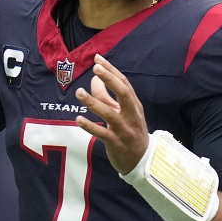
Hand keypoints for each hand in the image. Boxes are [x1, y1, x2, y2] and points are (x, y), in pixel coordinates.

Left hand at [74, 55, 147, 173]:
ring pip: (109, 113)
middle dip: (110, 79)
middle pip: (123, 93)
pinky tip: (78, 119)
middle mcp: (131, 115)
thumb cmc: (131, 132)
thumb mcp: (123, 113)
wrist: (143, 160)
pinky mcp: (115, 143)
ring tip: (78, 92)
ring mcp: (124, 130)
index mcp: (134, 105)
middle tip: (95, 68)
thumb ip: (108, 97)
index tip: (98, 59)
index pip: (124, 83)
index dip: (111, 70)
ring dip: (93, 102)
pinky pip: (101, 133)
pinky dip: (89, 126)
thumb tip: (94, 79)